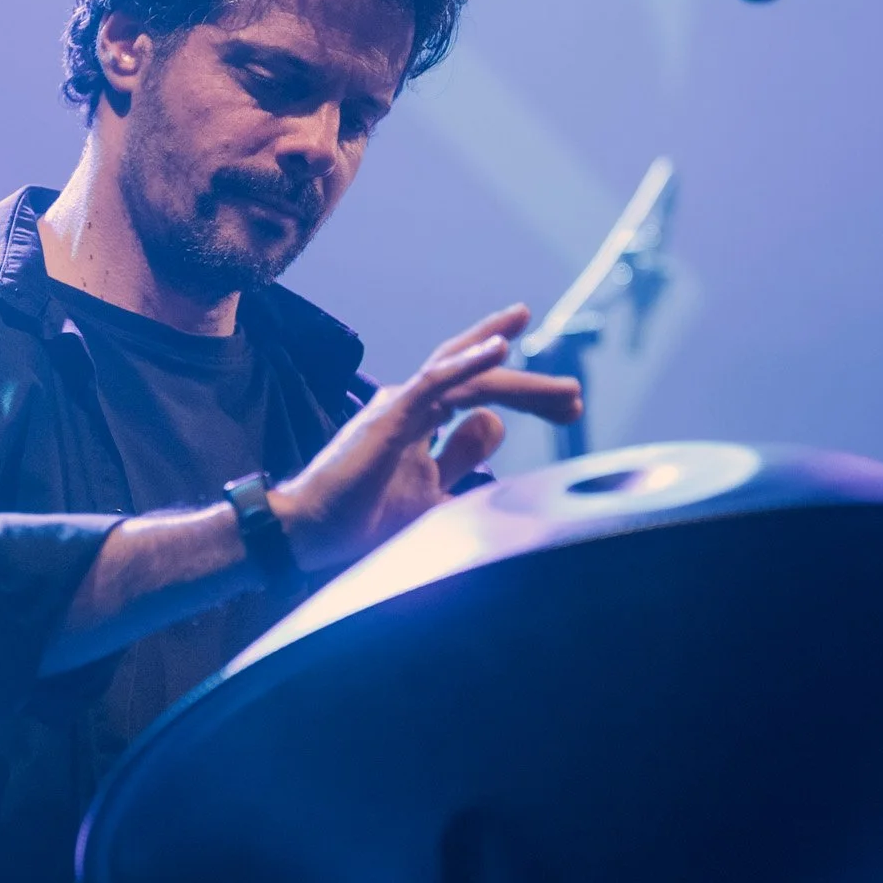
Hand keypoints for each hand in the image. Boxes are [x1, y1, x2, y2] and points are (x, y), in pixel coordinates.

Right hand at [269, 304, 581, 572]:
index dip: (525, 392)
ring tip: (563, 390)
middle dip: (532, 387)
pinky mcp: (388, 416)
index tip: (569, 406)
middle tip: (575, 398)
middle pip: (481, 378)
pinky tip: (502, 350)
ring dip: (518, 379)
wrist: (306, 532)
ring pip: (467, 376)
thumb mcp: (430, 491)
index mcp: (420, 418)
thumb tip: (495, 424)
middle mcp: (412, 402)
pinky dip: (468, 362)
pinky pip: (435, 381)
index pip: (480, 391)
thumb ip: (460, 458)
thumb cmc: (359, 516)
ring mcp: (400, 405)